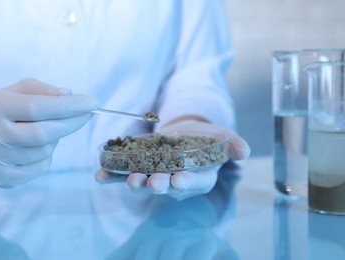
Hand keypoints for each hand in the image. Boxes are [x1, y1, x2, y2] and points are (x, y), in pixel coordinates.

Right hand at [0, 79, 97, 187]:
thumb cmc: (6, 110)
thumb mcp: (19, 91)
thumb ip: (44, 90)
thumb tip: (69, 96)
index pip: (38, 107)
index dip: (70, 105)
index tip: (94, 102)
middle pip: (45, 133)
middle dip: (73, 122)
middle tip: (88, 114)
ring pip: (46, 151)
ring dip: (55, 139)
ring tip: (45, 130)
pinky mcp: (3, 178)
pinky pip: (41, 167)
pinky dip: (47, 156)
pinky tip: (36, 147)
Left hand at [96, 119, 249, 199]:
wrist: (184, 133)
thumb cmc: (205, 138)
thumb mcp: (221, 137)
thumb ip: (232, 143)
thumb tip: (244, 151)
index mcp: (197, 176)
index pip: (194, 182)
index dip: (187, 182)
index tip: (179, 180)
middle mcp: (175, 180)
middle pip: (167, 186)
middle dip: (158, 185)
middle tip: (150, 183)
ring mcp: (155, 175)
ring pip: (145, 183)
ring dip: (135, 182)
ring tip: (129, 179)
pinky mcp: (138, 168)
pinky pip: (123, 175)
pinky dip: (111, 176)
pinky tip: (99, 175)